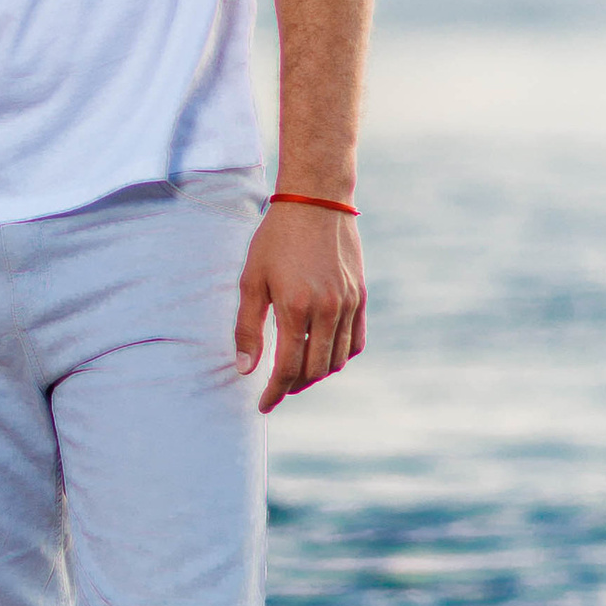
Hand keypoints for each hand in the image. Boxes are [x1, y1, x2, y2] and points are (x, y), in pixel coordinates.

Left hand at [234, 204, 365, 414]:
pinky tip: (323, 355)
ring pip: (338, 359)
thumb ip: (247, 327)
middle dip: (294, 386)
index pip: (288, 368)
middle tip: (277, 389)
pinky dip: (340, 355)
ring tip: (297, 375)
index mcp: (296, 307)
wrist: (316, 201)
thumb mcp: (251, 279)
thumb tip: (245, 368)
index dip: (274, 391)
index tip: (263, 405)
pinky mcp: (360, 296)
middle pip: (315, 369)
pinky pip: (356, 341)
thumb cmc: (276, 238)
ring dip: (317, 374)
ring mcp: (348, 304)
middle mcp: (328, 310)